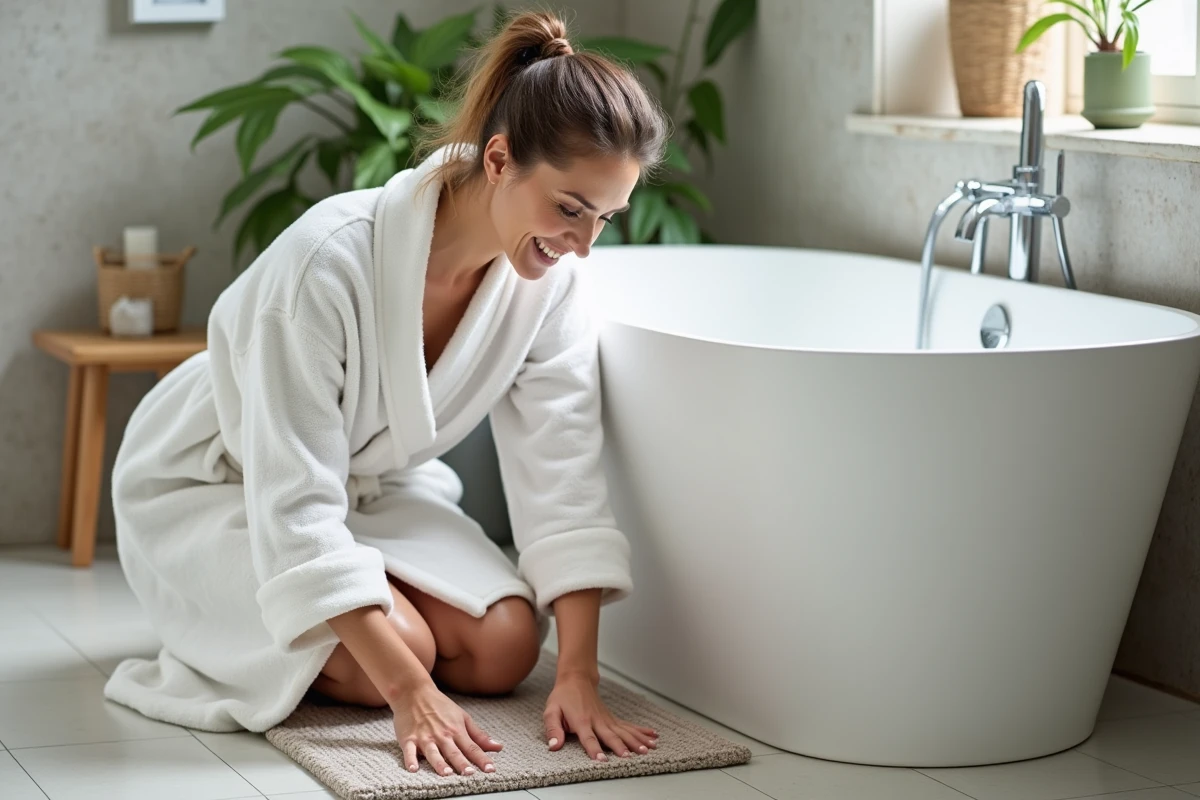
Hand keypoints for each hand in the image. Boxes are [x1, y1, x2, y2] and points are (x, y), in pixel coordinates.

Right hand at [392, 684, 503, 776]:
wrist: (414, 692)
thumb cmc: (440, 706)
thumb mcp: (462, 717)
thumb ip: (479, 735)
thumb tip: (498, 747)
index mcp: (456, 730)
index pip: (472, 747)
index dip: (482, 759)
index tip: (491, 770)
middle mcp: (442, 735)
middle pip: (454, 752)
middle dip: (462, 763)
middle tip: (470, 774)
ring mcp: (425, 737)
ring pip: (433, 753)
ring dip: (439, 763)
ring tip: (446, 773)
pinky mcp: (408, 738)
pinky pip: (409, 751)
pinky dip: (410, 760)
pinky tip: (413, 769)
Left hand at [543, 672, 657, 760]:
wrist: (577, 679)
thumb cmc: (563, 697)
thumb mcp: (551, 711)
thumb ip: (553, 729)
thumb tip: (553, 747)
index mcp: (581, 721)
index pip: (588, 738)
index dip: (594, 749)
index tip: (602, 759)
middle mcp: (597, 721)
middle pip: (611, 735)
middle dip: (621, 747)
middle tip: (631, 756)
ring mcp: (607, 719)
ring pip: (624, 731)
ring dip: (637, 740)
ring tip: (648, 749)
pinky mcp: (612, 718)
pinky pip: (629, 726)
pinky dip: (641, 731)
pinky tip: (653, 736)